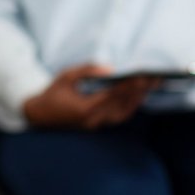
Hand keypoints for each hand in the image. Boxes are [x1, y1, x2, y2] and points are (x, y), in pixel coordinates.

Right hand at [24, 64, 157, 129]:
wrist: (40, 114)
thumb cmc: (53, 92)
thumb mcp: (66, 76)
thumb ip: (87, 71)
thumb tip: (110, 69)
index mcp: (85, 108)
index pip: (113, 95)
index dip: (129, 86)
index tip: (142, 76)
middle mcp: (93, 119)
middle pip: (123, 105)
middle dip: (140, 91)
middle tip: (155, 78)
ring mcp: (96, 124)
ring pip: (123, 114)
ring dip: (138, 100)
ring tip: (151, 86)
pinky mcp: (97, 125)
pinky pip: (118, 117)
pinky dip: (130, 106)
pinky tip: (137, 96)